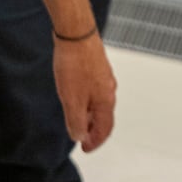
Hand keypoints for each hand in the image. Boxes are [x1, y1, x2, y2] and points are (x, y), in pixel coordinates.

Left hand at [53, 33, 115, 152]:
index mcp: (106, 101)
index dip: (95, 142)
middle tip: (81, 135)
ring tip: (77, 117)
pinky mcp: (95, 65)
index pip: (105, 129)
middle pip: (104, 115)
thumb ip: (76, 121)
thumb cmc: (75, 63)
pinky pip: (94, 89)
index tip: (86, 148)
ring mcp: (103, 76)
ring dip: (89, 113)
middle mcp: (108, 89)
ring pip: (99, 101)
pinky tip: (75, 94)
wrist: (75, 33)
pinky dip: (87, 99)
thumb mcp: (72, 99)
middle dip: (93, 128)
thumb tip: (79, 136)